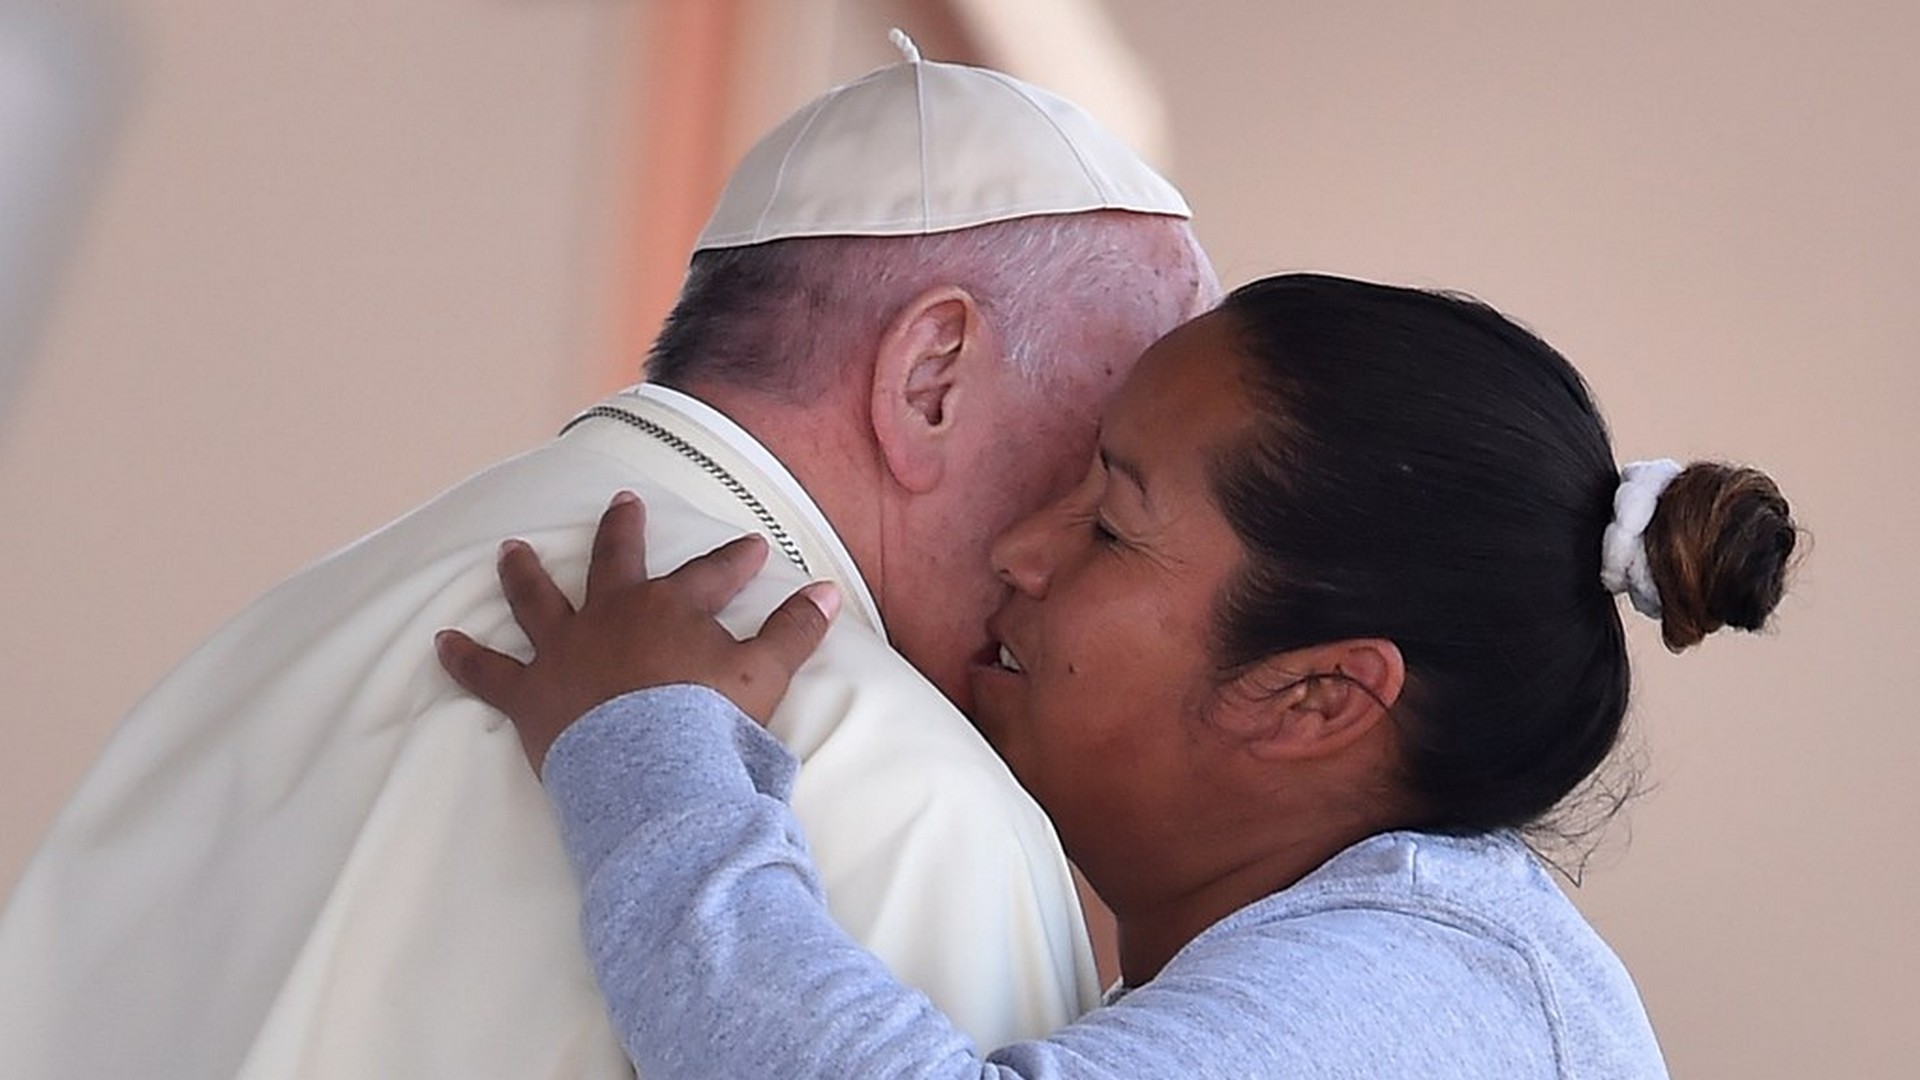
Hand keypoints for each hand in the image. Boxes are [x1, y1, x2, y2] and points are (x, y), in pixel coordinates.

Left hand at [435, 491, 839, 775]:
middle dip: (622, 531)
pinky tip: (440, 643)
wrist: (651, 771)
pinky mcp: (529, 694)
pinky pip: (488, 673)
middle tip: (622, 504)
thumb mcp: (766, 673)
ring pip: (538, 600)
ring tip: (508, 551)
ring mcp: (565, 651)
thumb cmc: (709, 722)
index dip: (734, 560)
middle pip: (614, 561)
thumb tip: (829, 591)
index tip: (752, 546)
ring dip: (523, 574)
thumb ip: (796, 630)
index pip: (711, 574)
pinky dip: (464, 659)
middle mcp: (611, 615)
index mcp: (670, 607)